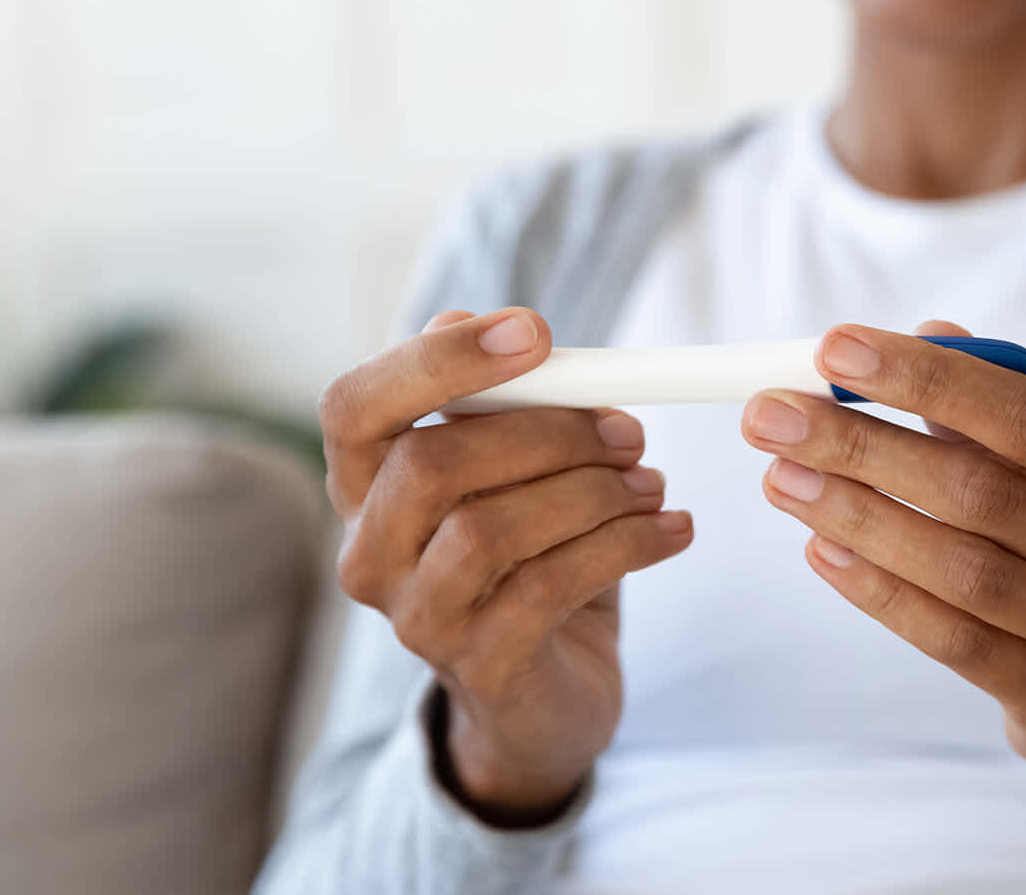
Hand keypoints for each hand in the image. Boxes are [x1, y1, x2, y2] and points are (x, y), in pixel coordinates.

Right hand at [321, 308, 693, 823]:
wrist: (549, 695)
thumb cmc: (530, 560)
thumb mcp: (519, 476)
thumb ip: (509, 408)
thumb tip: (513, 334)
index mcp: (366, 486)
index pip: (355, 406)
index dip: (436, 360)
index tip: (534, 331)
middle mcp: (370, 554)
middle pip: (430, 464)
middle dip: (547, 433)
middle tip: (629, 430)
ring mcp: (418, 618)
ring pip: (489, 529)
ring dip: (592, 493)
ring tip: (653, 485)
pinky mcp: (482, 667)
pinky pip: (549, 588)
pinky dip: (625, 545)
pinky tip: (671, 530)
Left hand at [741, 321, 1025, 810]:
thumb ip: (991, 408)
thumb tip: (928, 331)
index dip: (930, 379)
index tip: (833, 349)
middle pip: (985, 492)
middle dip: (865, 446)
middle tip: (773, 417)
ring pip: (963, 570)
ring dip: (858, 516)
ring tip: (781, 477)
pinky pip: (951, 639)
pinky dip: (879, 590)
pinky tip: (820, 549)